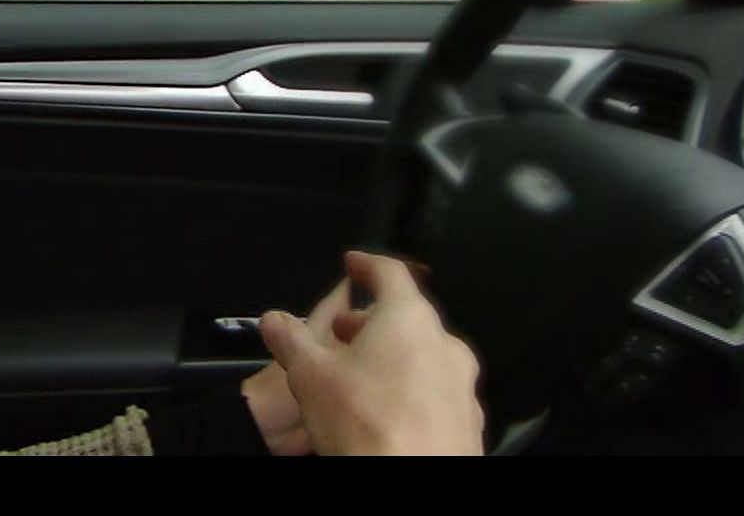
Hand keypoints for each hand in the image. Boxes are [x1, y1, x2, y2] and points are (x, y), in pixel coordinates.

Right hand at [255, 250, 483, 455]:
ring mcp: (461, 385)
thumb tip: (275, 322)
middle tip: (344, 332)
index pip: (390, 271)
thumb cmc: (371, 431)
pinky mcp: (468, 420)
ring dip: (394, 358)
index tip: (355, 264)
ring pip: (424, 356)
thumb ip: (290, 339)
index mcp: (408, 320)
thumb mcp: (310, 376)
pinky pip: (437, 393)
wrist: (414, 480)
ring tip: (361, 378)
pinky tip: (388, 413)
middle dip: (371, 322)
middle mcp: (444, 346)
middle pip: (407, 317)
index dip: (366, 264)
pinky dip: (412, 392)